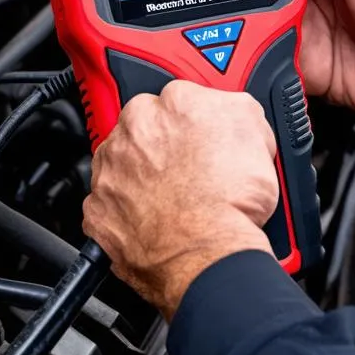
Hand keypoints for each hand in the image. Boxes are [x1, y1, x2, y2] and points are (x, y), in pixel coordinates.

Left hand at [82, 81, 279, 318]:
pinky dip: (124, 212)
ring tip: (169, 199)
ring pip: (121, 163)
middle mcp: (135, 130)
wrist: (209, 255)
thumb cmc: (232, 202)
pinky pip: (107, 205)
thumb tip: (227, 109)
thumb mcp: (257, 132)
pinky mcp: (97, 210)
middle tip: (185, 170)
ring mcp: (111, 170)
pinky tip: (150, 220)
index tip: (198, 139)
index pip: (178, 99)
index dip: (191, 123)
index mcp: (175, 103)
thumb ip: (234, 109)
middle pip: (144, 127)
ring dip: (138, 175)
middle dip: (160, 145)